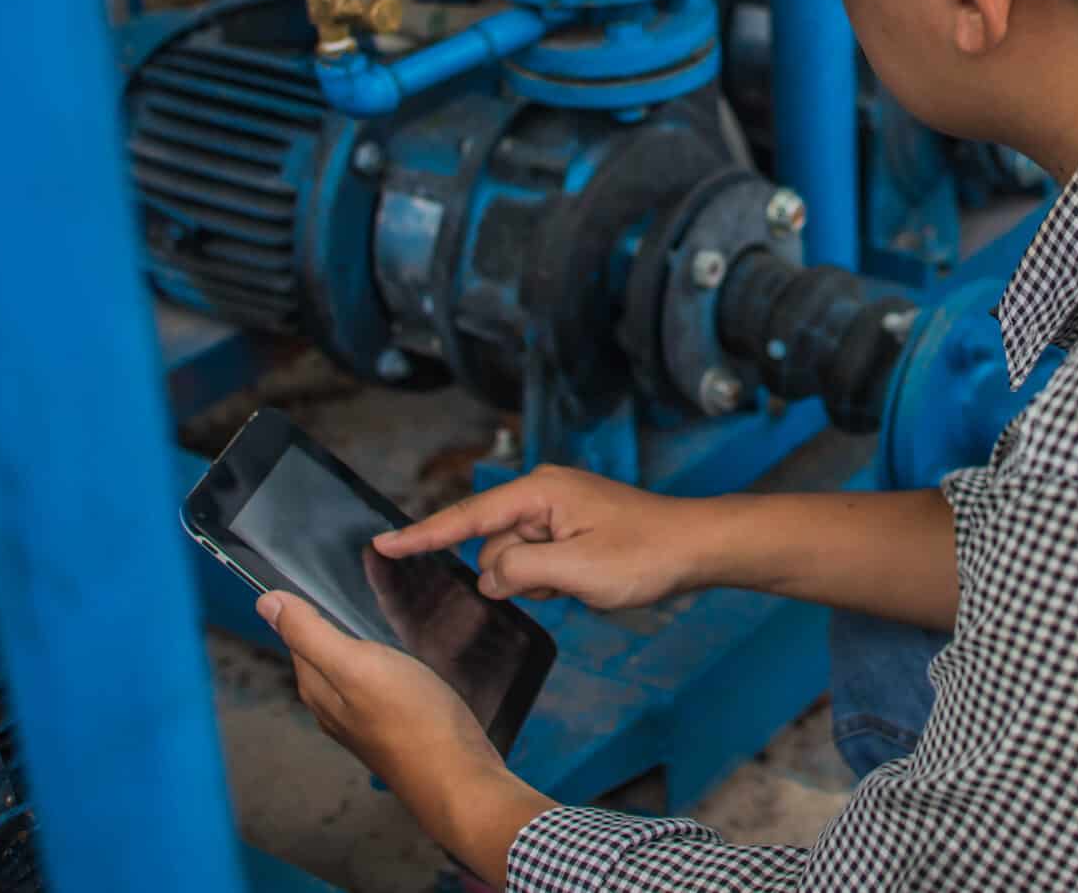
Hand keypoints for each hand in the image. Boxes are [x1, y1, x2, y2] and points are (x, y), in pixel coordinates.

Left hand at [258, 592, 547, 880]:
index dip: (307, 602)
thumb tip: (265, 601)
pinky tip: (401, 649)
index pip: (296, 633)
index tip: (325, 572)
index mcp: (316, 687)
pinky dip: (381, 658)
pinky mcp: (392, 720)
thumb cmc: (412, 719)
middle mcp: (332, 704)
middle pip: (322, 649)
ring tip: (379, 608)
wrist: (458, 775)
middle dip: (332, 618)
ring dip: (359, 638)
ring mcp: (362, 716)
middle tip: (354, 582)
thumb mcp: (357, 666)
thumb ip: (311, 634)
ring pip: (350, 665)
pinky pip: (375, 679)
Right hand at [376, 465, 714, 610]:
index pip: (466, 516)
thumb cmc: (645, 553)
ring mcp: (557, 512)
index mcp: (539, 491)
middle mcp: (542, 494)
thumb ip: (520, 570)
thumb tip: (488, 576)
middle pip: (491, 543)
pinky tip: (578, 584)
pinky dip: (547, 579)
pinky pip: (537, 561)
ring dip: (533, 580)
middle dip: (508, 574)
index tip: (380, 544)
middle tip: (559, 583)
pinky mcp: (570, 531)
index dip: (422, 534)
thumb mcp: (576, 569)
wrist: (697, 548)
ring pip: (514, 558)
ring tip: (578, 581)